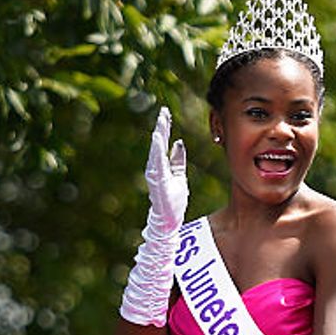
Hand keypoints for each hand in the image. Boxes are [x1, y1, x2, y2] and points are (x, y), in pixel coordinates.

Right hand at [144, 106, 187, 234]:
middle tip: (163, 112)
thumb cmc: (173, 201)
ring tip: (161, 122)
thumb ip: (177, 160)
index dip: (164, 128)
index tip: (166, 113)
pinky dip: (157, 151)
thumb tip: (178, 142)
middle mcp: (156, 169)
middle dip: (161, 128)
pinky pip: (157, 164)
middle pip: (158, 144)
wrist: (169, 222)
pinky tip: (158, 139)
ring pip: (156, 152)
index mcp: (162, 167)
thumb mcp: (179, 176)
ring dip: (159, 137)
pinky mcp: (158, 183)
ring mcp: (155, 176)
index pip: (163, 143)